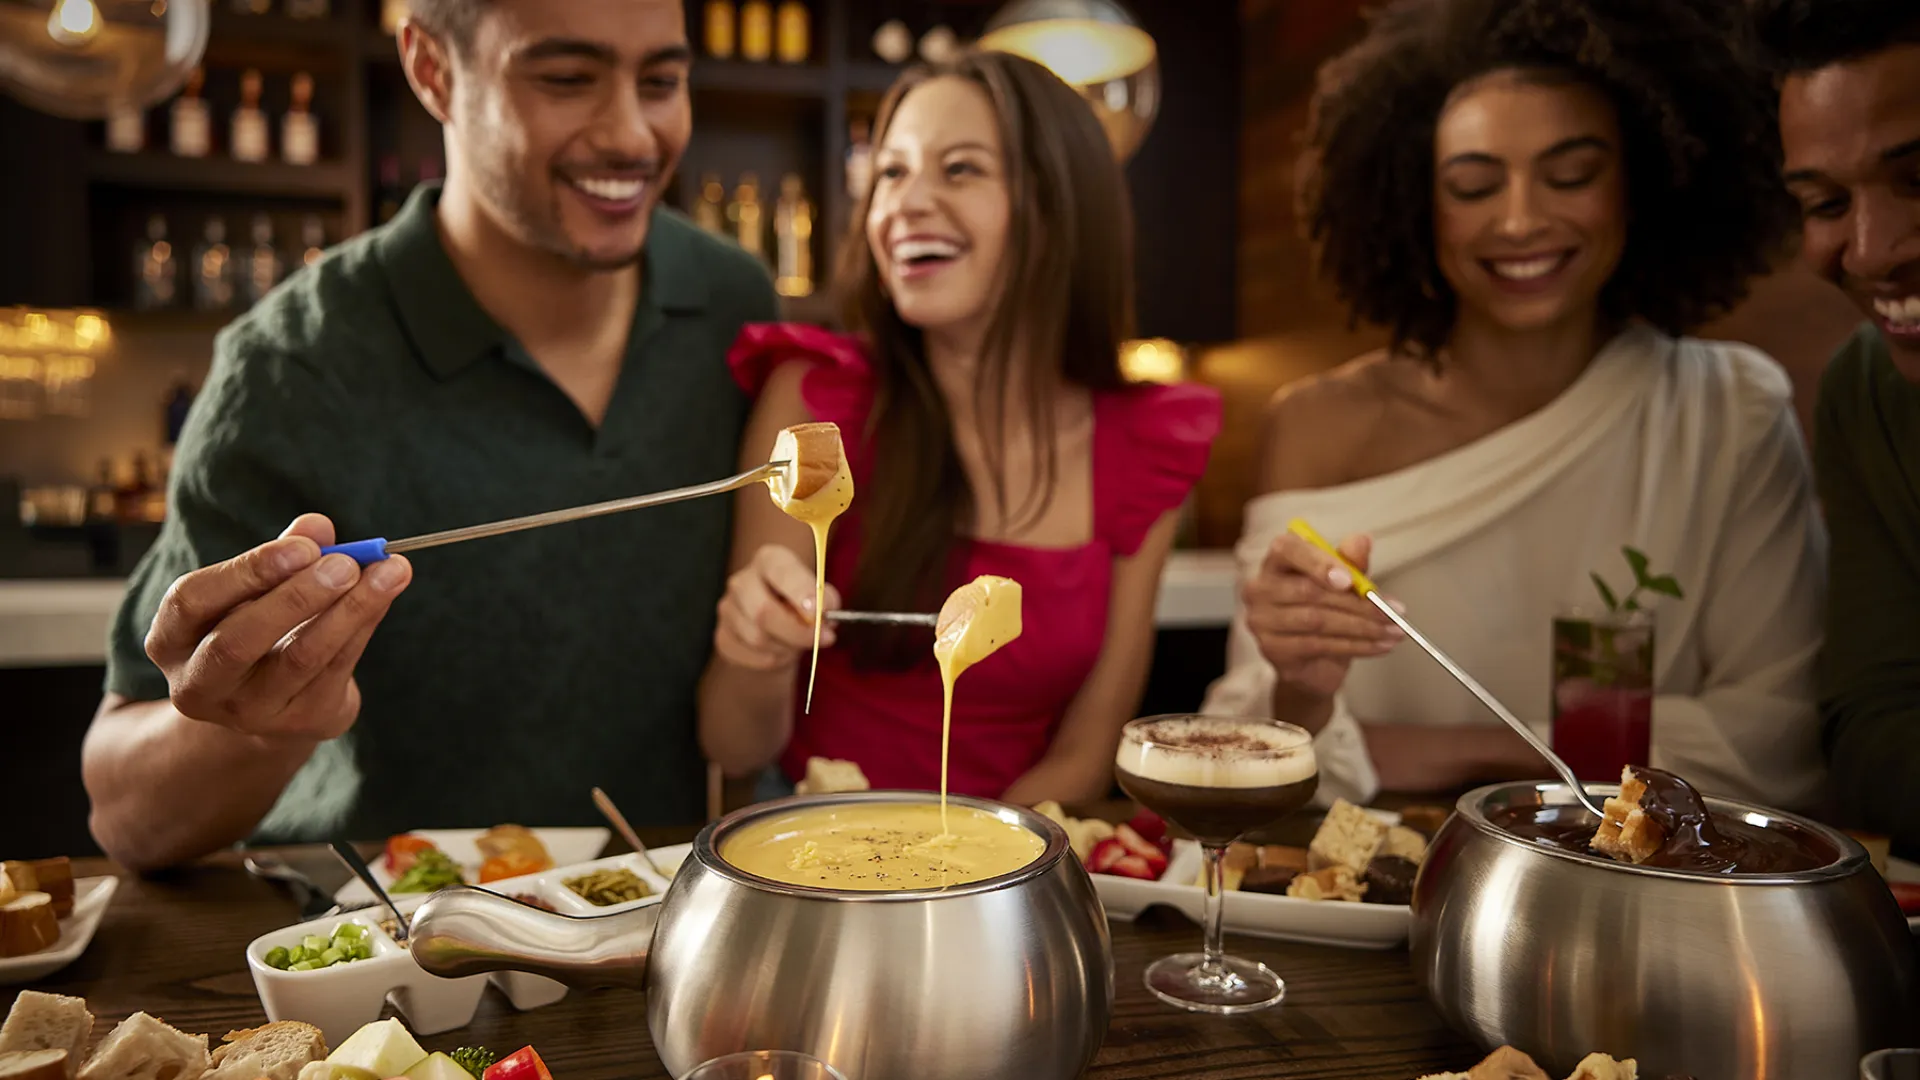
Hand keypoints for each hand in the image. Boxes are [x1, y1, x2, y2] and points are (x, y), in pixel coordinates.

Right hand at [144, 513, 411, 741]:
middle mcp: (198, 684)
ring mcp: (248, 712)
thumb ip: (283, 555)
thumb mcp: (255, 590)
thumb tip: (317, 526)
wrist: (274, 703)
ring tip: (390, 571)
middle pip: (238, 641)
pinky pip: (336, 668)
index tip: (302, 547)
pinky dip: (364, 625)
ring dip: (349, 610)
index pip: (191, 602)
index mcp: (170, 640)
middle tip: (346, 563)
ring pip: (299, 659)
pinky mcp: (299, 722)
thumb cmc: (257, 627)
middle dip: (296, 597)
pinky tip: (387, 593)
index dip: (246, 572)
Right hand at [714, 544, 840, 671]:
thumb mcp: (821, 595)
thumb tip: (825, 610)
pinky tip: (781, 651)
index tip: (817, 613)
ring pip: (757, 638)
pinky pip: (750, 655)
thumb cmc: (802, 605)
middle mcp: (743, 580)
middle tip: (823, 639)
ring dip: (786, 647)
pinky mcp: (723, 636)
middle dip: (796, 632)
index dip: (800, 592)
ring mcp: (728, 609)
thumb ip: (826, 599)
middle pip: (762, 611)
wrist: (779, 629)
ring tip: (798, 643)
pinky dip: (772, 660)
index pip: (780, 571)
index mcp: (769, 560)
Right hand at [1242, 531, 1401, 709]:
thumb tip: (1362, 541)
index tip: (1350, 580)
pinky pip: (1318, 646)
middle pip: (1309, 592)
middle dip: (1358, 603)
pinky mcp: (1273, 650)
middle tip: (1393, 611)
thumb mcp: (1342, 582)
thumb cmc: (1324, 610)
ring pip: (1318, 621)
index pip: (1287, 550)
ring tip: (1393, 630)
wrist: (1312, 661)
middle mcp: (1260, 589)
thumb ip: (1350, 562)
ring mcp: (1262, 621)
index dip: (1318, 563)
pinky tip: (1379, 646)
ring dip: (1363, 628)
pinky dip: (1356, 647)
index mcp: (1276, 562)